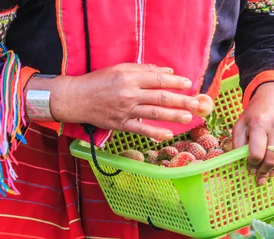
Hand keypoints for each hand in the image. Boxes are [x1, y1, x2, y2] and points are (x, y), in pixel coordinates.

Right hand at [26, 63, 200, 140]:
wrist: (76, 98)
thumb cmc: (99, 81)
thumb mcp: (120, 69)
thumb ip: (144, 70)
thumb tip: (167, 72)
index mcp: (129, 77)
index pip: (158, 79)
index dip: (175, 82)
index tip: (189, 84)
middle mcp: (129, 93)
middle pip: (160, 97)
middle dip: (181, 100)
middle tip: (197, 103)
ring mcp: (125, 110)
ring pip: (154, 113)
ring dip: (173, 115)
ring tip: (189, 117)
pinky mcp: (120, 124)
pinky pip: (140, 129)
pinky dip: (154, 132)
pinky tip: (167, 134)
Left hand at [233, 82, 273, 185]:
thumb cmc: (256, 112)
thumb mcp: (241, 124)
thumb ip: (238, 143)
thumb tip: (240, 164)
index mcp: (258, 123)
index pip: (256, 154)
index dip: (253, 165)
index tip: (251, 169)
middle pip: (272, 158)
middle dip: (265, 171)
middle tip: (261, 177)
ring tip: (271, 168)